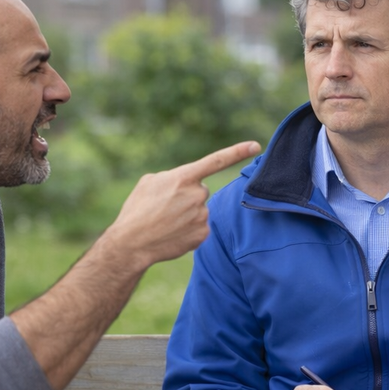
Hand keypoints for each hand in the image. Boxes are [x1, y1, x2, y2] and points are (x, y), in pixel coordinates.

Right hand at [108, 141, 259, 269]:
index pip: (216, 161)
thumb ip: (172, 177)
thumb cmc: (137, 210)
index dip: (237, 151)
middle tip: (165, 208)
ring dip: (187, 214)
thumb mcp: (148, 182)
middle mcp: (197, 195)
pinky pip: (200, 227)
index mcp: (183, 178)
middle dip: (187, 197)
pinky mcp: (204, 234)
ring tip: (166, 221)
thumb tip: (186, 184)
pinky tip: (173, 233)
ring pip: (200, 210)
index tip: (256, 146)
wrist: (132, 243)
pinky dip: (188, 230)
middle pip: (201, 191)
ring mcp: (202, 215)